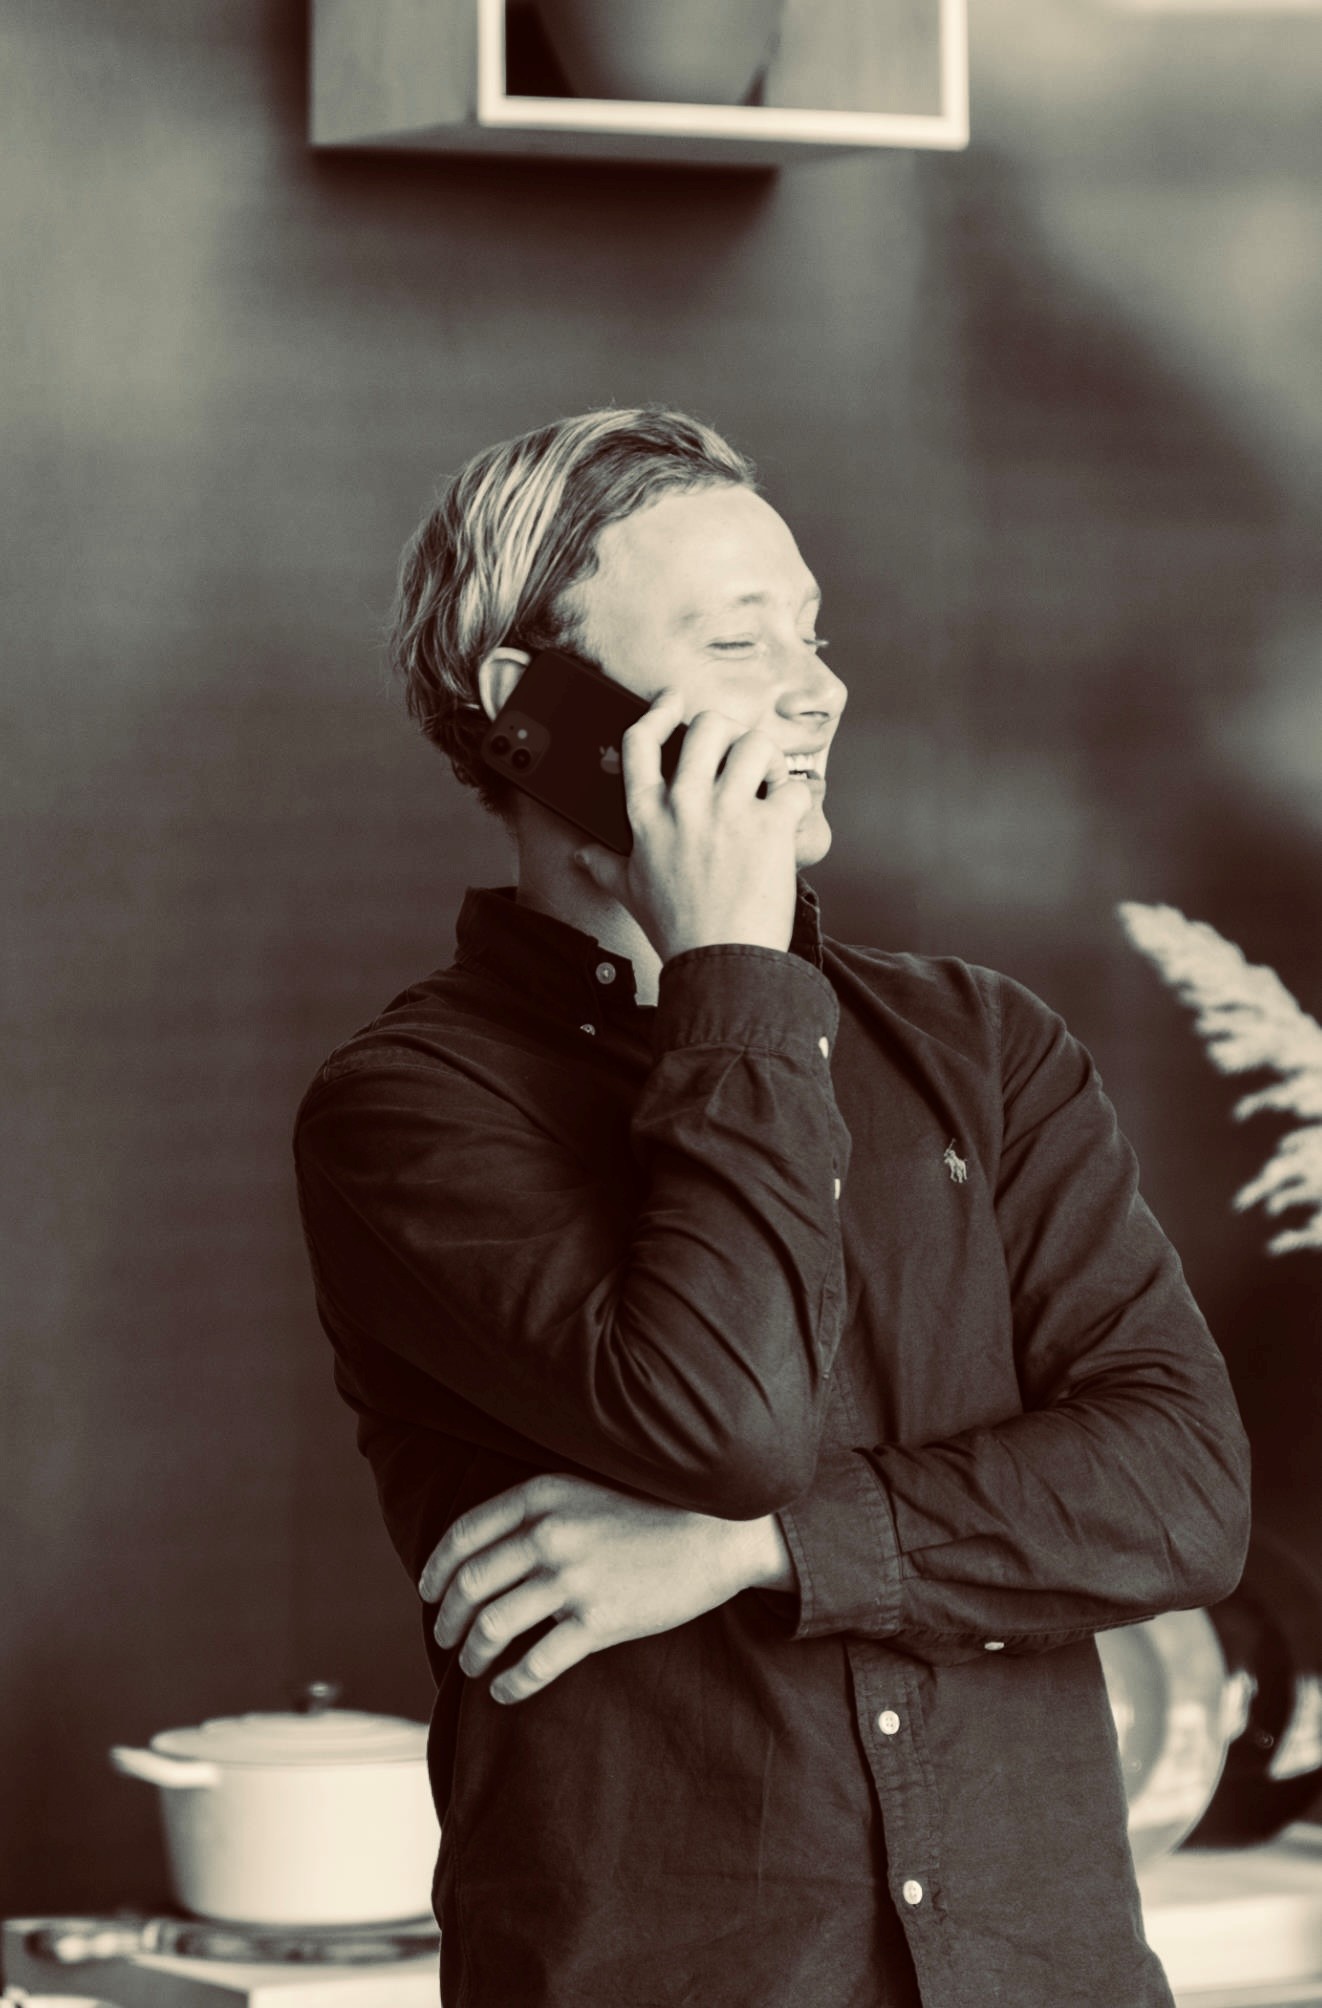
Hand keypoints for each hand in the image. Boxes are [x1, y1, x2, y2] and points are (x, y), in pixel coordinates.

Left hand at [418, 1473, 796, 1704]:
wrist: (716, 1534)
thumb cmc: (650, 1512)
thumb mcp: (586, 1489)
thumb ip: (538, 1511)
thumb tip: (487, 1550)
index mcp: (542, 1496)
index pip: (464, 1535)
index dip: (436, 1569)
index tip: (428, 1591)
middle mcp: (550, 1534)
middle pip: (470, 1584)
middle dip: (447, 1617)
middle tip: (445, 1635)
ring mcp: (574, 1579)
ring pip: (494, 1626)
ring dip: (473, 1652)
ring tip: (473, 1666)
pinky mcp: (600, 1621)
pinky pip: (536, 1663)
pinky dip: (510, 1684)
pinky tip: (504, 1691)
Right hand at [573, 688, 811, 962]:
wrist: (720, 963)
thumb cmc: (677, 929)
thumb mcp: (629, 891)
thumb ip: (604, 865)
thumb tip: (581, 856)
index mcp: (647, 815)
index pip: (641, 742)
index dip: (659, 711)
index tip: (674, 701)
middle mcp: (685, 806)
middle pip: (707, 727)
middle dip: (727, 731)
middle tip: (738, 753)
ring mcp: (728, 813)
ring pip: (753, 744)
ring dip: (766, 758)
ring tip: (767, 781)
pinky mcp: (769, 827)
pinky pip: (791, 787)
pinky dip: (796, 797)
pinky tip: (788, 816)